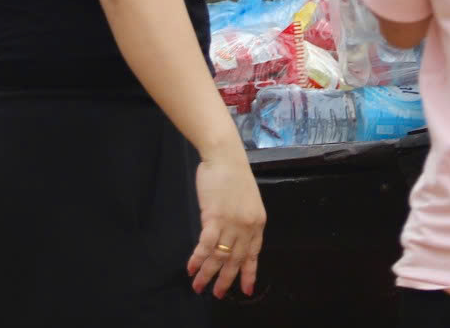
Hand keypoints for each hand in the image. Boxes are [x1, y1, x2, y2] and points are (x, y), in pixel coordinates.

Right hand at [186, 145, 263, 296]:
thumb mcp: (248, 200)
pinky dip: (197, 258)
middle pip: (236, 259)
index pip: (253, 254)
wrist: (224, 156)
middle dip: (226, 280)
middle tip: (218, 294)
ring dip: (208, 273)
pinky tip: (191, 267)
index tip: (246, 289)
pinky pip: (205, 245)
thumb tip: (232, 238)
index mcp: (258, 222)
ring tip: (199, 286)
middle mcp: (247, 226)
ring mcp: (231, 223)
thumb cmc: (233, 174)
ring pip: (219, 256)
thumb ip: (243, 221)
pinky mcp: (213, 218)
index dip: (248, 272)